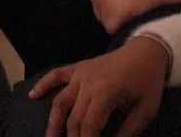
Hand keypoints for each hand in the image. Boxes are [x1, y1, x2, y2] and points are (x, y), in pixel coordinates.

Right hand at [28, 42, 169, 136]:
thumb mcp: (146, 110)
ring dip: (53, 122)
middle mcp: (87, 83)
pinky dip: (43, 84)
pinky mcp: (77, 68)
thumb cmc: (148, 82)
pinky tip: (33, 95)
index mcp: (106, 93)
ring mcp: (80, 74)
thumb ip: (129, 131)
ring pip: (60, 101)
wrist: (146, 51)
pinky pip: (56, 75)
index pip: (88, 126)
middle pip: (73, 119)